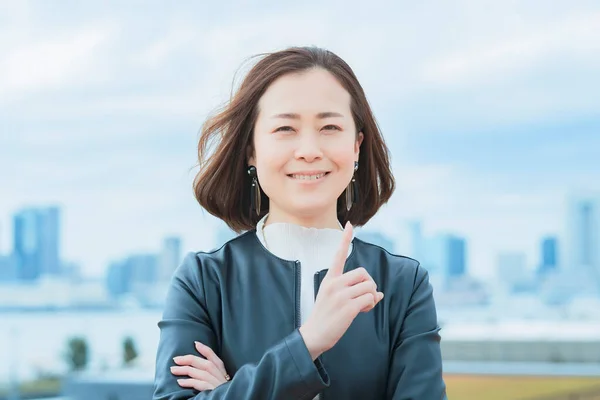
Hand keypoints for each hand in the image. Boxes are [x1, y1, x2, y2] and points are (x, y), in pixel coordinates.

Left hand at [171, 341, 230, 390]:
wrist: (231, 399)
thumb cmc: (222, 392)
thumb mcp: (219, 381)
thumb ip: (212, 372)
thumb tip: (196, 364)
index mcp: (223, 372)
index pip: (214, 358)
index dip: (205, 349)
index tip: (195, 343)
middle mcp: (221, 376)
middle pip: (205, 364)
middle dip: (189, 359)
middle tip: (175, 359)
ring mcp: (217, 384)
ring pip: (201, 373)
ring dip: (185, 370)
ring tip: (173, 370)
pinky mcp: (213, 392)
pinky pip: (200, 385)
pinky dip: (190, 382)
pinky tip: (180, 382)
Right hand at [299, 222, 383, 359]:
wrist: (314, 335)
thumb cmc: (325, 317)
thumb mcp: (335, 299)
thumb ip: (354, 292)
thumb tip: (378, 294)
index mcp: (329, 279)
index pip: (338, 255)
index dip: (345, 239)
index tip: (349, 225)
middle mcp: (334, 284)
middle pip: (363, 273)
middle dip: (369, 284)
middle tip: (365, 296)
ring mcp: (340, 295)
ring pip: (369, 286)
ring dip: (371, 296)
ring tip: (364, 306)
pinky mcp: (348, 307)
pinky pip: (370, 298)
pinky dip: (371, 304)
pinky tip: (363, 311)